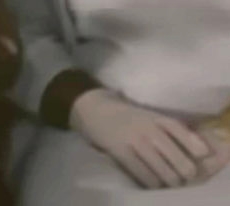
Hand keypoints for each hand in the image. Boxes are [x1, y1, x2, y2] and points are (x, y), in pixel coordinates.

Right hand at [71, 90, 224, 188]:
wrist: (94, 110)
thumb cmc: (129, 117)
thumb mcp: (152, 116)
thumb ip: (173, 130)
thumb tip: (198, 149)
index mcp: (159, 118)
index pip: (183, 133)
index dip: (196, 148)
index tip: (199, 157)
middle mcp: (149, 128)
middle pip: (178, 159)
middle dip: (184, 172)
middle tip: (182, 176)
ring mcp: (134, 140)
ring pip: (163, 170)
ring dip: (170, 181)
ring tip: (170, 182)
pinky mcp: (120, 151)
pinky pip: (142, 173)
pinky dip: (152, 182)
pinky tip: (153, 183)